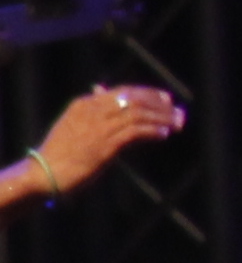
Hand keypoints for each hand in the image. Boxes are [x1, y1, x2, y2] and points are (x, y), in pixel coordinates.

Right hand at [30, 82, 180, 195]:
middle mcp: (92, 111)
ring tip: (177, 124)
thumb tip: (102, 89)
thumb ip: (91, 108)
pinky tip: (163, 134)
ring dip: (161, 118)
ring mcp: (98, 128)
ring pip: (138, 114)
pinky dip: (152, 131)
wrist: (42, 173)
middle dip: (159, 105)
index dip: (148, 93)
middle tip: (177, 112)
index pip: (124, 91)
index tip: (165, 99)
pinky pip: (134, 132)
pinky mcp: (103, 146)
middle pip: (134, 99)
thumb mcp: (73, 124)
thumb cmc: (59, 152)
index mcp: (84, 104)